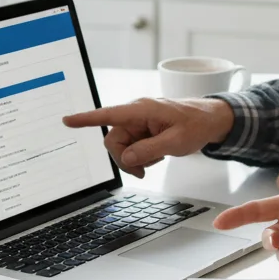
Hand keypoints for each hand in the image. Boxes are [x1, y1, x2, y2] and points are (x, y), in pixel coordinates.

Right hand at [63, 97, 234, 177]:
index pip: (109, 115)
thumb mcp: (176, 141)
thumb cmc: (196, 124)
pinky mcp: (142, 130)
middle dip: (125, 159)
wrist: (210, 121)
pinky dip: (142, 156)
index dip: (86, 119)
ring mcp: (138, 123)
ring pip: (122, 147)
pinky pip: (132, 147)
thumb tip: (127, 158)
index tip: (68, 121)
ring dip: (135, 158)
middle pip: (114, 141)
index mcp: (142, 110)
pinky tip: (157, 154)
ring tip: (157, 158)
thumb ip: (150, 150)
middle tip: (144, 170)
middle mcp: (136, 114)